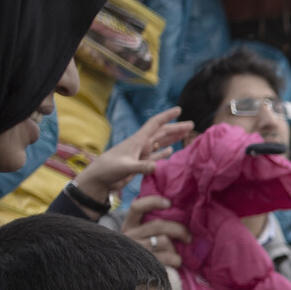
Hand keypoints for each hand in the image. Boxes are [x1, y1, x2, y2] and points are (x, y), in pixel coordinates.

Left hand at [71, 108, 194, 213]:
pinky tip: (170, 150)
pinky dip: (163, 153)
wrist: (99, 180)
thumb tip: (156, 166)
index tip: (179, 109)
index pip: (155, 124)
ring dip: (172, 138)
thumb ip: (142, 167)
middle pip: (161, 132)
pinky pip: (155, 156)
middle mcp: (141, 145)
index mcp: (138, 140)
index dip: (167, 116)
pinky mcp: (140, 164)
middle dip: (176, 128)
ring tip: (185, 134)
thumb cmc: (108, 169)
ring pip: (160, 143)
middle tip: (191, 125)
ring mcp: (141, 154)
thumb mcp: (125, 167)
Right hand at [121, 194, 190, 268]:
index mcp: (129, 224)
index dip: (153, 202)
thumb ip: (151, 224)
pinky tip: (176, 261)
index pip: (137, 207)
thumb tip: (176, 213)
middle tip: (188, 237)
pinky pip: (167, 257)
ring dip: (175, 247)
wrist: (126, 270)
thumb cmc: (141, 249)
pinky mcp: (144, 264)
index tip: (169, 203)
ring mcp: (136, 250)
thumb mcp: (138, 234)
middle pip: (158, 225)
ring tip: (176, 253)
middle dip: (178, 229)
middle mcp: (130, 235)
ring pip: (164, 241)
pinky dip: (176, 259)